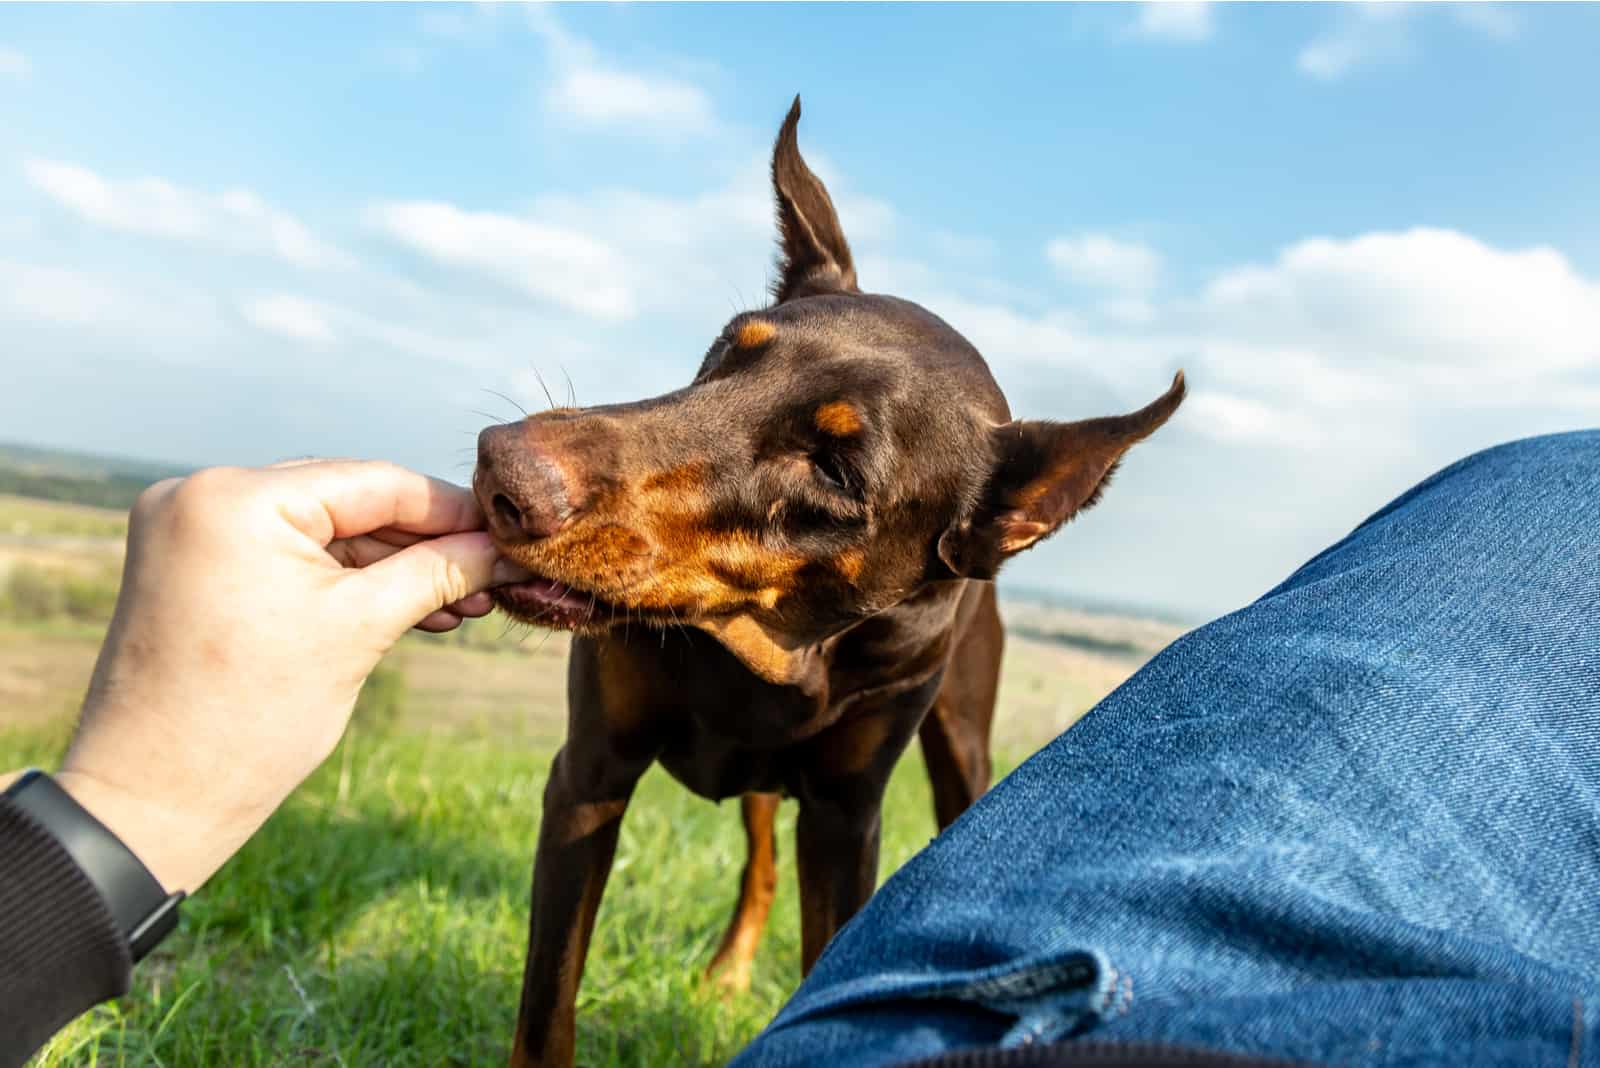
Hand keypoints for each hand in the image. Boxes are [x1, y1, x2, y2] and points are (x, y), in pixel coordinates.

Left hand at [48, 460, 529, 892]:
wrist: (151, 800)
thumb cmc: (250, 720)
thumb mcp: (360, 631)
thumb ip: (438, 573)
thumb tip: (504, 548)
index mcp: (237, 498)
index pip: (374, 481)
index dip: (452, 511)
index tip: (512, 535)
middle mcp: (203, 494)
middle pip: (348, 501)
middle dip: (425, 544)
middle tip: (494, 576)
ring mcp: (192, 529)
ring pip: (322, 532)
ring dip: (391, 567)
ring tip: (463, 604)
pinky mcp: (194, 566)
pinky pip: (289, 557)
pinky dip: (345, 582)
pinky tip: (409, 608)